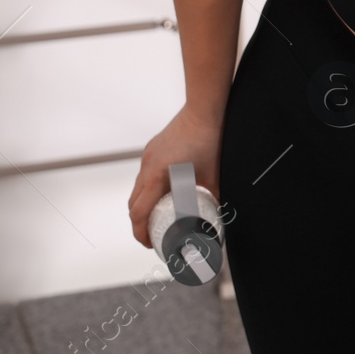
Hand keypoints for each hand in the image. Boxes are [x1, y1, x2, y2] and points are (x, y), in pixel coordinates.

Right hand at [127, 105, 221, 246]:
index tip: (149, 243)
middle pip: (133, 203)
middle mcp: (148, 166)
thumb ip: (215, 197)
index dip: (141, 232)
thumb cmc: (209, 138)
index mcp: (158, 176)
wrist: (204, 110)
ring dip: (142, 204)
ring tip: (156, 215)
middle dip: (139, 222)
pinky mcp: (152, 149)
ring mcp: (148, 156)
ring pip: (137, 188)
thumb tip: (221, 214)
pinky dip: (147, 188)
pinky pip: (144, 174)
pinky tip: (161, 191)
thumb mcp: (213, 176)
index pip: (139, 212)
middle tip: (152, 234)